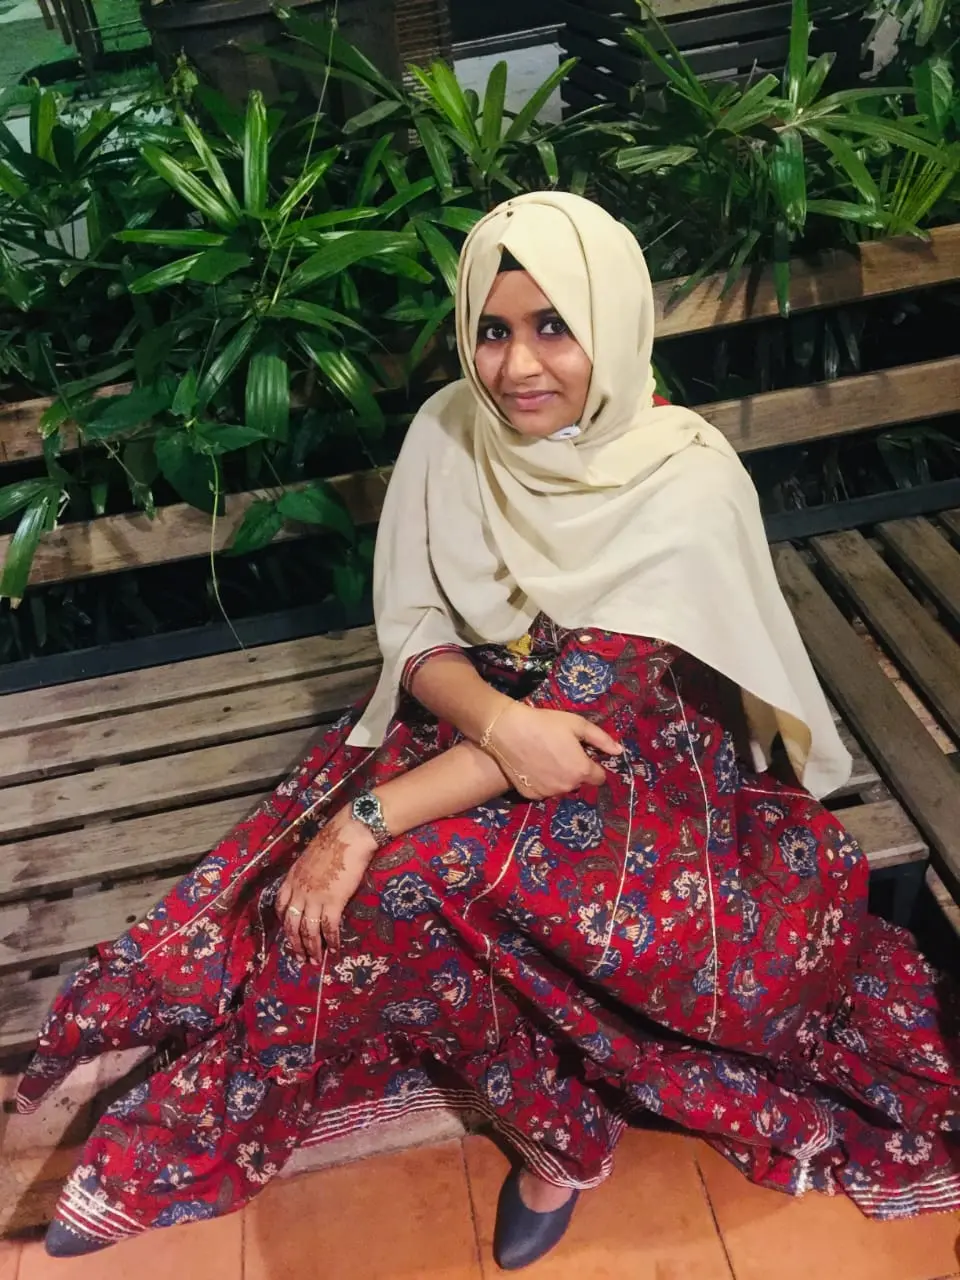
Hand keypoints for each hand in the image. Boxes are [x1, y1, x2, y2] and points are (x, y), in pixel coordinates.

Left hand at [275, 808, 377, 962]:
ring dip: (311, 949)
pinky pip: (329, 928)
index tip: (289, 933)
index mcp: (292, 879)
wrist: (349, 834)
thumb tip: (313, 881)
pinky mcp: (333, 902)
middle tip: (299, 959)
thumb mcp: (310, 856)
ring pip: (308, 931)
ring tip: (315, 961)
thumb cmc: (334, 840)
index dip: (284, 922)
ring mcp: (315, 898)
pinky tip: (334, 951)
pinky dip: (331, 942)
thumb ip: (307, 873)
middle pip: (291, 924)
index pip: (281, 906)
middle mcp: (299, 891)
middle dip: (294, 944)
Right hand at [485, 703, 621, 799]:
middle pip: (578, 782)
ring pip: (560, 788)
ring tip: (545, 758)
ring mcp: (548, 793)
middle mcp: (567, 787)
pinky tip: (532, 766)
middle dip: (575, 771)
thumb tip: (619, 751)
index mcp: (582, 771)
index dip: (593, 765)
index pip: (599, 777)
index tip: (582, 754)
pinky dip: (541, 782)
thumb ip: (601, 740)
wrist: (508, 730)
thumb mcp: (577, 725)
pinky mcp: (530, 795)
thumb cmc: (545, 724)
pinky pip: (543, 791)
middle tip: (560, 752)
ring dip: (558, 778)